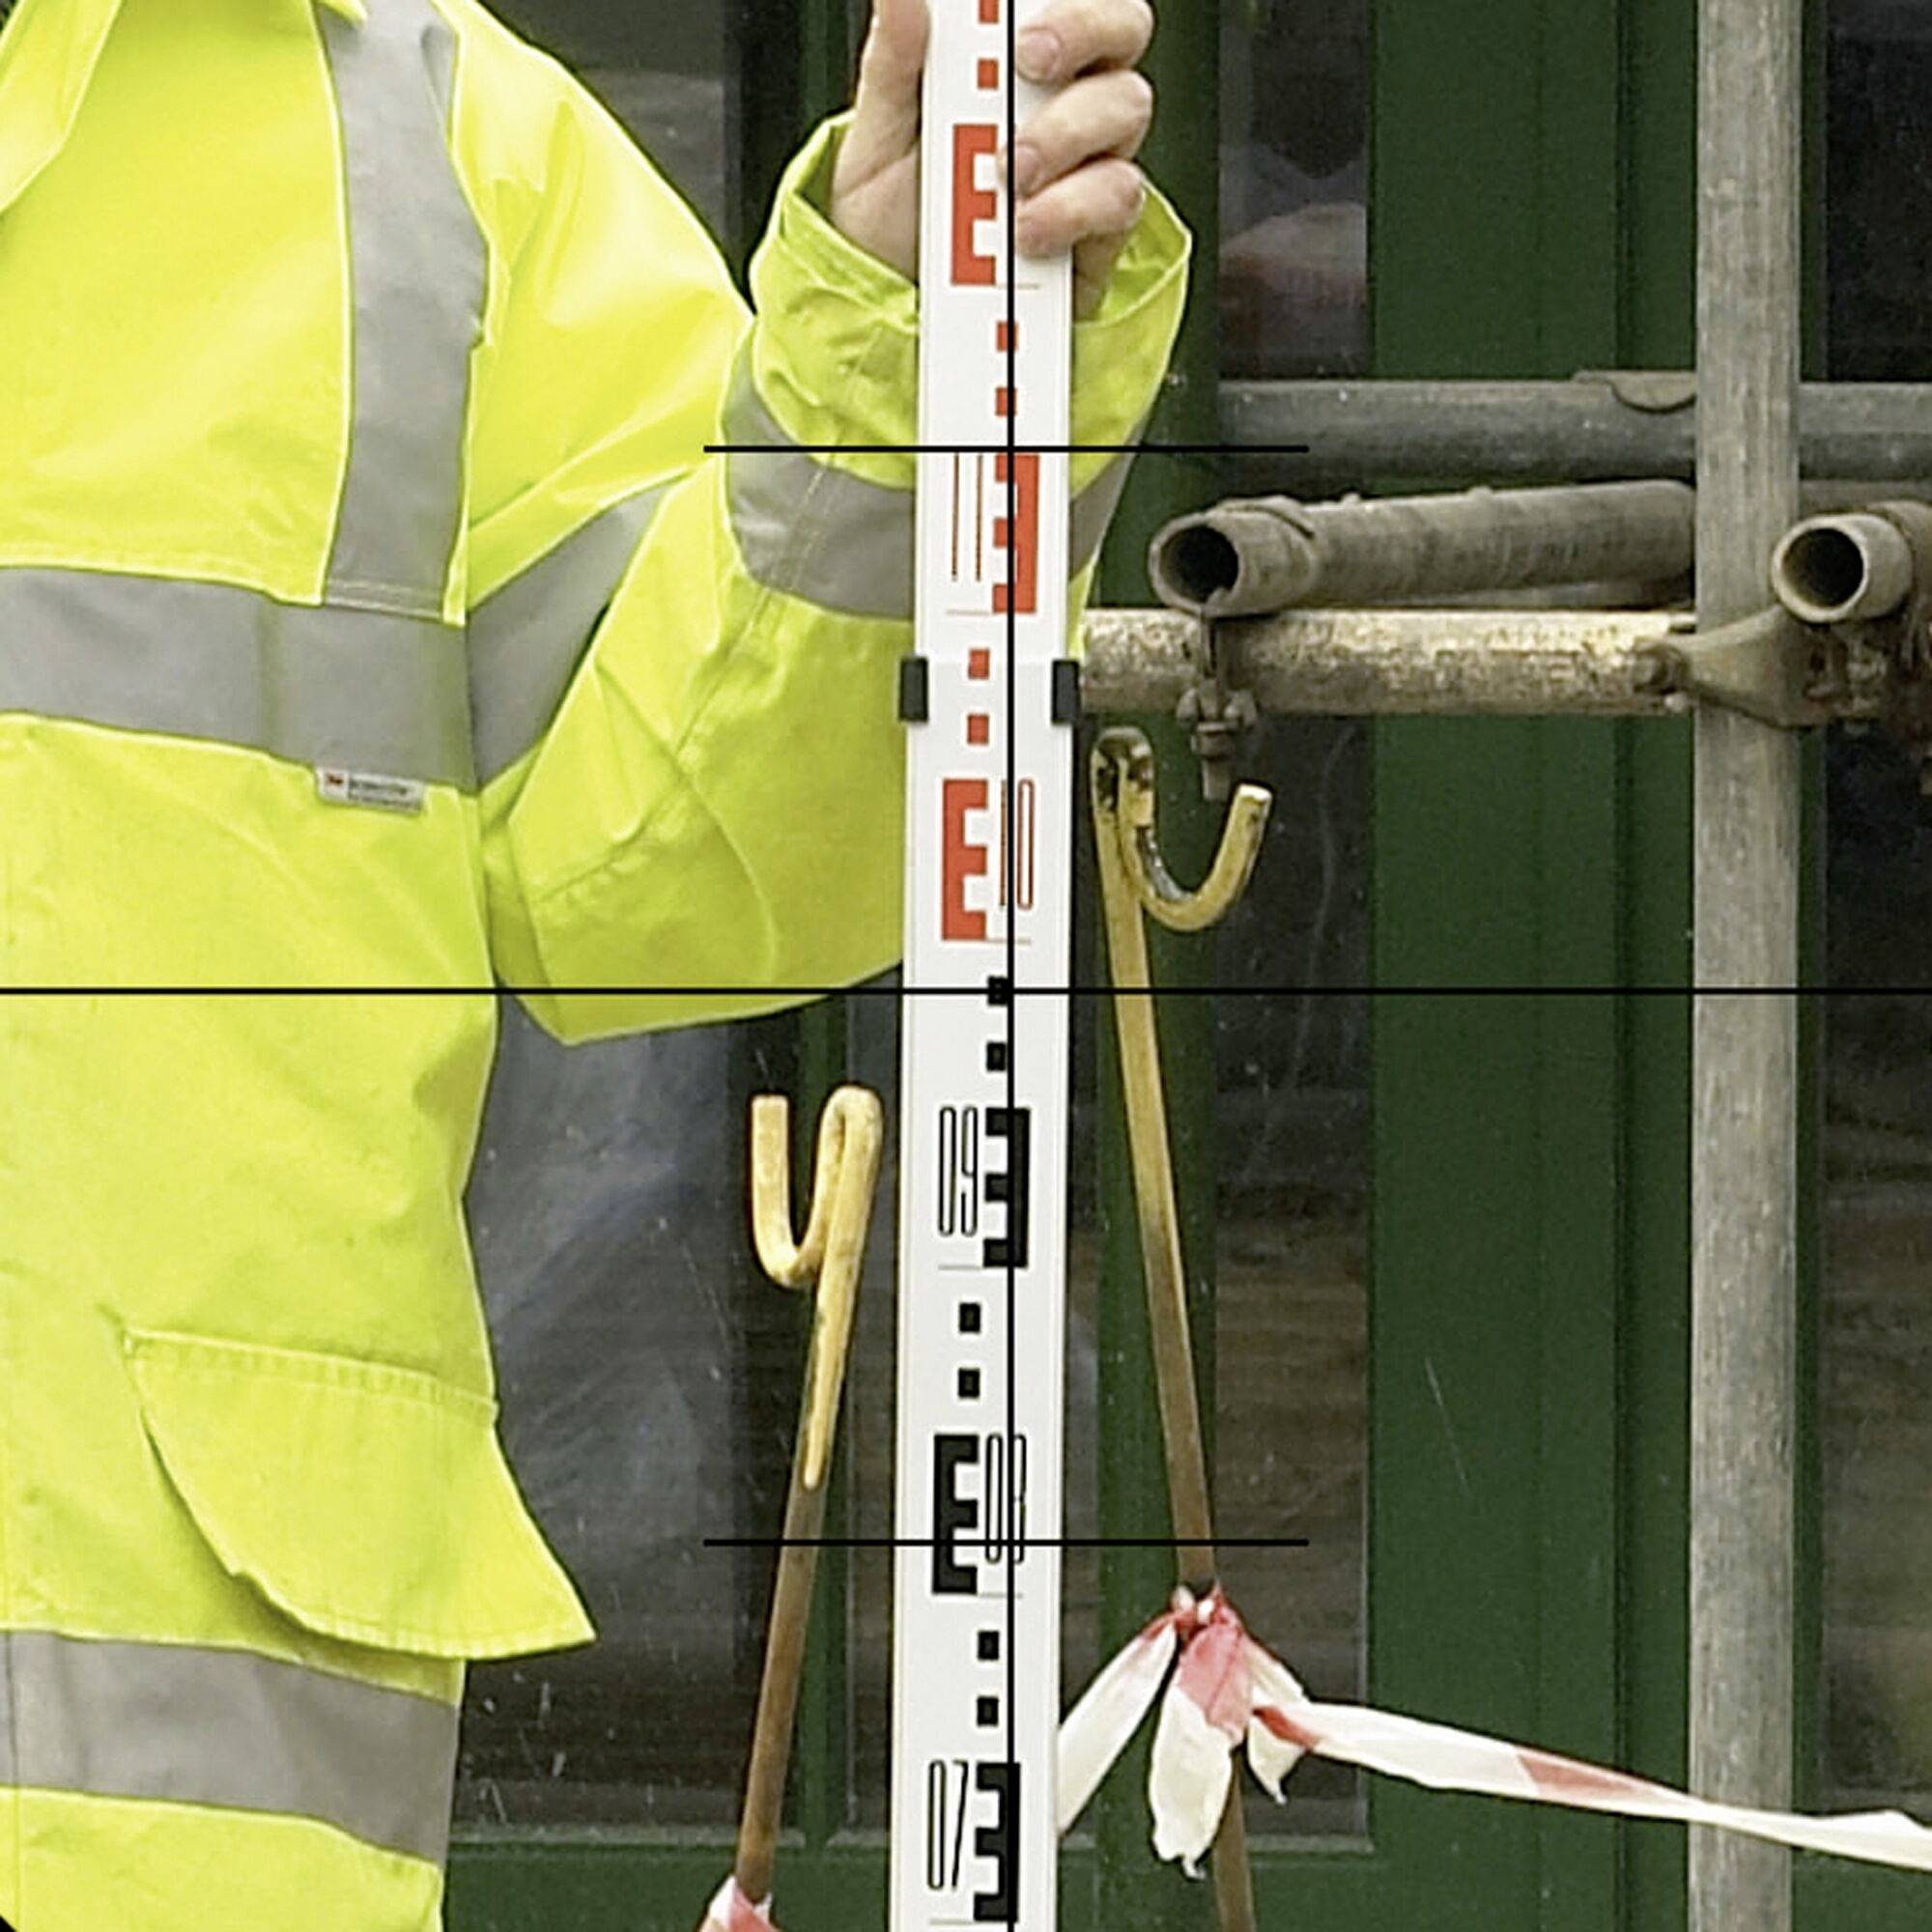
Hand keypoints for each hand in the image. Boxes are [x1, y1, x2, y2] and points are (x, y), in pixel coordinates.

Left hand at [830, 0, 1156, 317]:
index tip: (1016, 12)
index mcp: (1013, 60)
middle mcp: (1062, 99)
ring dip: (1065, 133)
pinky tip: (1026, 228)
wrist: (896, 308)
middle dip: (1082, 30)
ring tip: (1007, 176)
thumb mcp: (877, 137)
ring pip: (1125, 108)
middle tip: (1028, 63)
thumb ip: (895, 62)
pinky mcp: (1099, 229)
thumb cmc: (893, 219)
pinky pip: (1119, 197)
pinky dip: (1073, 208)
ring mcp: (1087, 160)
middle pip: (1121, 27)